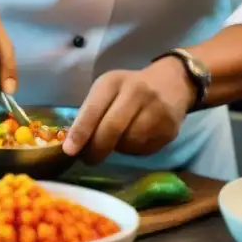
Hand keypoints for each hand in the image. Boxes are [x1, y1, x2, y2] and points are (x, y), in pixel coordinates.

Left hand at [62, 61, 194, 163]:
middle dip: (96, 149)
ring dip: (117, 148)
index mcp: (113, 82)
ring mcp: (156, 111)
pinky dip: (134, 149)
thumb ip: (91, 112)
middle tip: (88, 159)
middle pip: (112, 129)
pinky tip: (136, 136)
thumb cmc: (129, 88)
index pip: (94, 109)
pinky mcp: (169, 129)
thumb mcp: (107, 90)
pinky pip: (143, 149)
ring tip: (119, 138)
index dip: (81, 132)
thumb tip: (74, 144)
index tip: (69, 151)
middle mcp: (136, 93)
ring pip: (128, 143)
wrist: (172, 83)